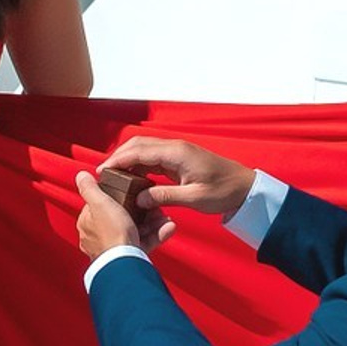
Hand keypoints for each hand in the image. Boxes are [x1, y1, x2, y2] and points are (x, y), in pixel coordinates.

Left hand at [75, 167, 161, 259]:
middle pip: (123, 217)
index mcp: (88, 223)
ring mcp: (114, 248)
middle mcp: (99, 237)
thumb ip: (89, 188)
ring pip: (136, 230)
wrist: (125, 263)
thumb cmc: (111, 233)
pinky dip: (157, 235)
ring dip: (153, 222)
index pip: (102, 204)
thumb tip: (81, 175)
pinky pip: (144, 243)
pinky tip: (168, 227)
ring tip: (164, 217)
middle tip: (154, 204)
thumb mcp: (100, 203)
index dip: (118, 195)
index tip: (133, 191)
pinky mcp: (129, 257)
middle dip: (142, 210)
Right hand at [97, 135, 253, 224]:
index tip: (102, 172)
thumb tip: (138, 200)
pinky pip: (153, 158)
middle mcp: (174, 148)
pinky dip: (139, 166)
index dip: (118, 160)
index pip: (139, 151)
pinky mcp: (179, 159)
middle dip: (118, 157)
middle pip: (138, 145)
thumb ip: (163, 197)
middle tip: (104, 175)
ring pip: (144, 150)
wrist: (244, 187)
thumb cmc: (223, 191)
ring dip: (128, 161)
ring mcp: (176, 152)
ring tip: (113, 178)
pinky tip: (132, 179)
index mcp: (176, 153)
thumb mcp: (193, 198)